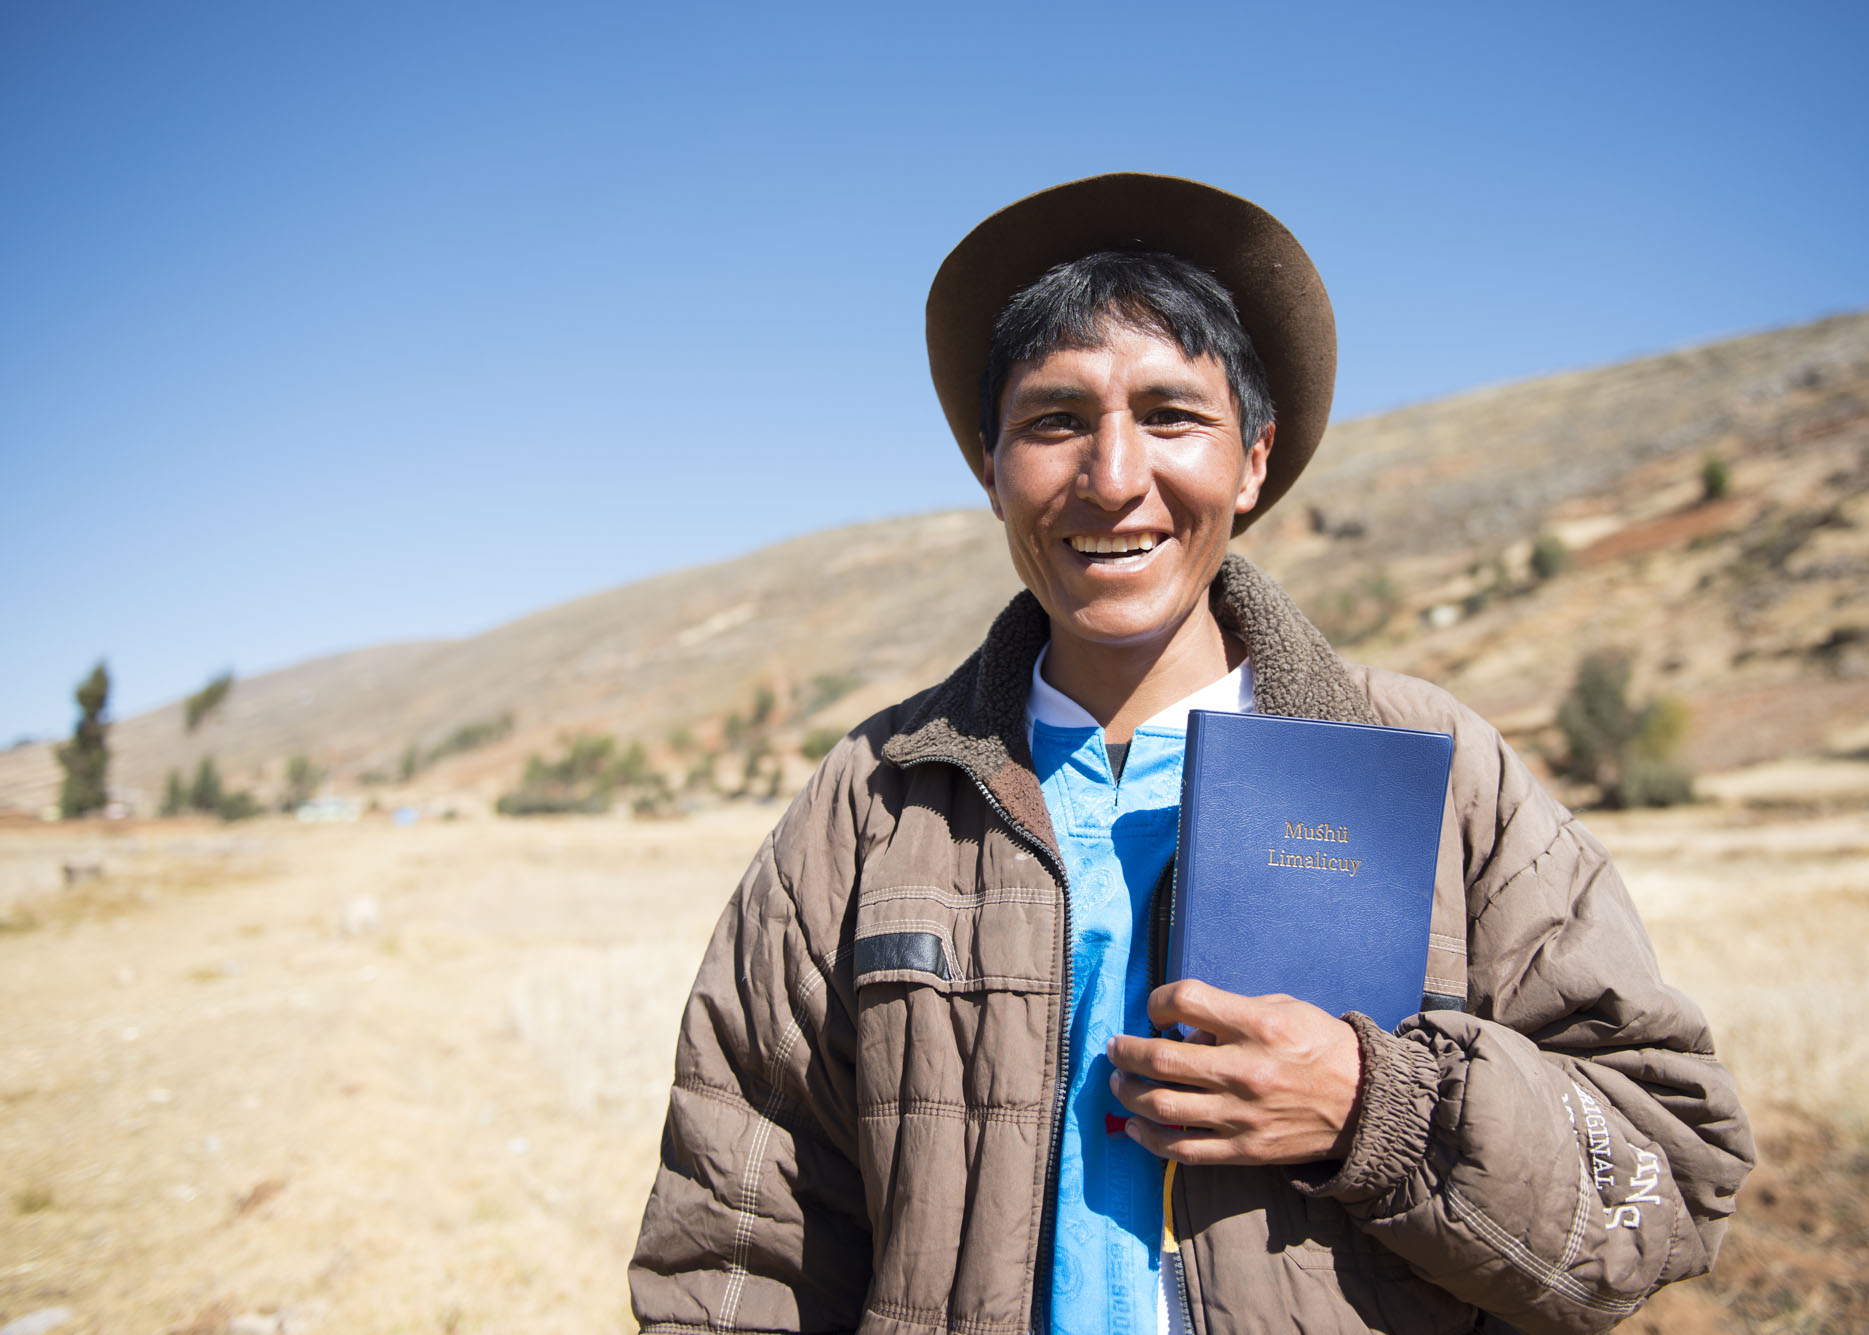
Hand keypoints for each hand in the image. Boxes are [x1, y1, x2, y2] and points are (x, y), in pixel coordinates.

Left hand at [1105, 980, 1361, 1165]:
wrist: (1365, 1104)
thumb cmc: (1321, 1046)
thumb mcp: (1283, 1009)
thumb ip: (1232, 1014)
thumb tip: (1186, 1034)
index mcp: (1257, 1026)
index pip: (1186, 1000)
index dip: (1159, 1001)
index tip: (1156, 1010)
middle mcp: (1244, 1070)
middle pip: (1161, 1059)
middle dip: (1125, 1051)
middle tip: (1114, 1048)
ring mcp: (1241, 1115)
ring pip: (1163, 1107)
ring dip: (1128, 1093)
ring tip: (1118, 1082)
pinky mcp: (1243, 1150)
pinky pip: (1184, 1150)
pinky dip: (1150, 1140)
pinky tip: (1135, 1127)